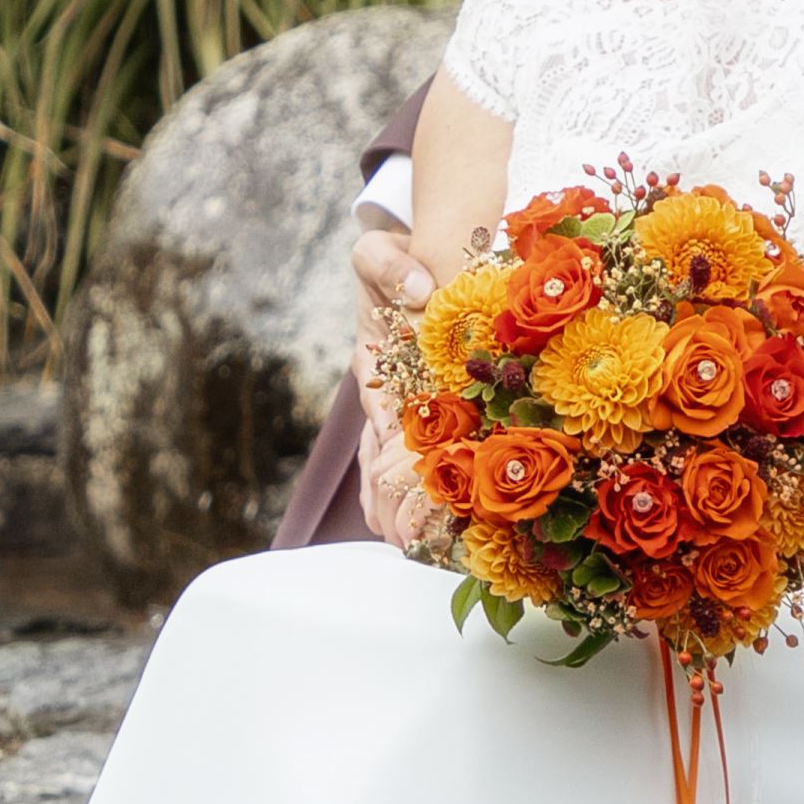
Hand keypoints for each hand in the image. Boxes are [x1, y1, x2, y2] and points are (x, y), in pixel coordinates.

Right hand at [347, 219, 448, 546]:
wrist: (408, 258)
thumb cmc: (393, 259)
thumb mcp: (378, 253)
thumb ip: (390, 266)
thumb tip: (419, 288)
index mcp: (376, 364)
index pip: (386, 420)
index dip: (393, 459)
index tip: (404, 492)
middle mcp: (385, 395)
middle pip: (386, 458)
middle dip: (395, 502)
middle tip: (407, 544)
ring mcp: (400, 408)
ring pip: (397, 466)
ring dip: (405, 507)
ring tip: (413, 550)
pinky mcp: (418, 410)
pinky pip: (415, 454)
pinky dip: (419, 487)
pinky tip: (427, 524)